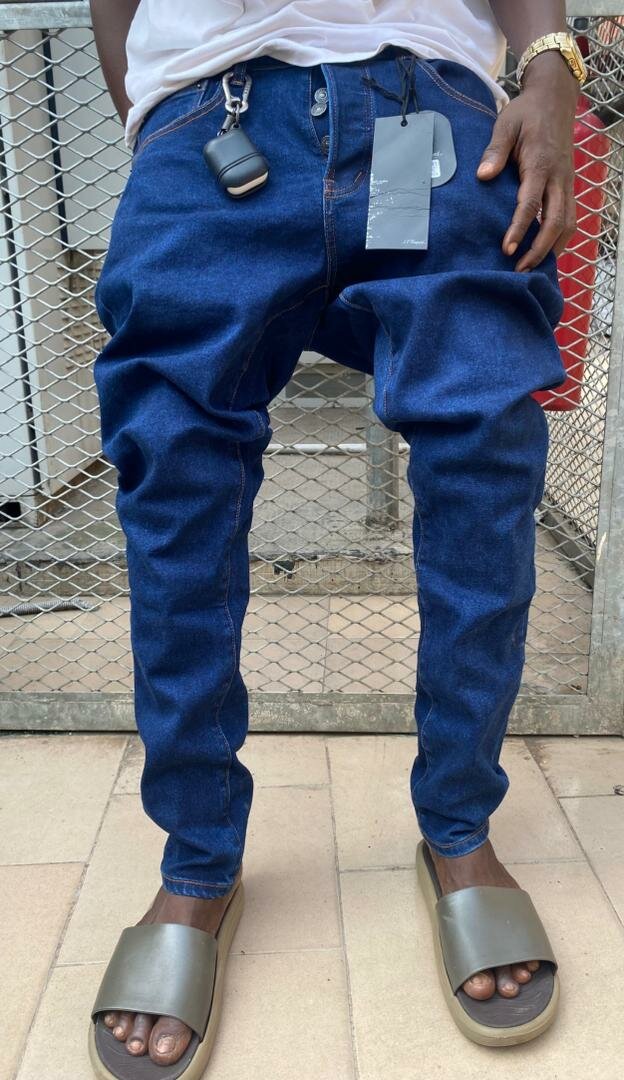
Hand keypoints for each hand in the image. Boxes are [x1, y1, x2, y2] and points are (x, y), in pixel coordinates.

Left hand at [476, 50, 578, 271]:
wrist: (555, 98)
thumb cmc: (526, 112)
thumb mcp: (506, 123)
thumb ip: (495, 150)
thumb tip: (483, 175)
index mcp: (540, 163)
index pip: (530, 203)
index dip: (519, 228)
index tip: (507, 249)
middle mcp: (558, 177)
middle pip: (555, 221)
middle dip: (539, 249)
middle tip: (519, 270)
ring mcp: (567, 183)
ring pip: (568, 223)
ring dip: (552, 249)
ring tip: (532, 268)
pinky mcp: (569, 186)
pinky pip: (570, 218)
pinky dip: (560, 239)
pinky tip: (545, 253)